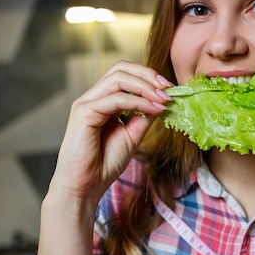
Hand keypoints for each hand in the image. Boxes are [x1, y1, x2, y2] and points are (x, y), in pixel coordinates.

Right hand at [49, 61, 171, 206]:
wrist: (85, 187)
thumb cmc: (104, 163)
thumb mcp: (133, 135)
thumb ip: (144, 116)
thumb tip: (163, 100)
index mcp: (103, 101)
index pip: (125, 74)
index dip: (148, 77)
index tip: (170, 89)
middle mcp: (93, 97)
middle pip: (120, 68)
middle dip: (148, 75)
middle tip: (168, 88)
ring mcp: (86, 103)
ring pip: (118, 78)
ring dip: (146, 86)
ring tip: (164, 98)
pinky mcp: (84, 113)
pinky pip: (116, 99)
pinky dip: (139, 102)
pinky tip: (154, 109)